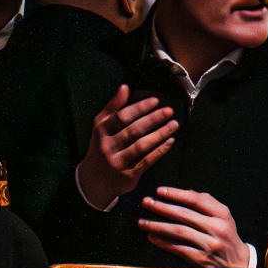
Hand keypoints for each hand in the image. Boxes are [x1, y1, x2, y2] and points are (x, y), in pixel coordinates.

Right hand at [72, 92, 182, 211]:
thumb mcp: (101, 126)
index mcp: (101, 132)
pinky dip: (160, 150)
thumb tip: (125, 87)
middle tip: (169, 111)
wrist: (93, 180)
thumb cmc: (101, 147)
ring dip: (160, 134)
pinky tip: (170, 141)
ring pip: (142, 146)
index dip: (140, 108)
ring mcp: (117, 163)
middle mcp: (107, 147)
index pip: (121, 117)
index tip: (156, 100)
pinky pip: (147, 161)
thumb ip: (113, 106)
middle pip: (133, 130)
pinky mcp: (128, 176)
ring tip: (174, 124)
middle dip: (153, 119)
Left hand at [140, 185, 252, 267]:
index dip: (176, 194)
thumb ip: (206, 203)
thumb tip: (183, 192)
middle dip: (162, 207)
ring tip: (142, 222)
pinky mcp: (202, 260)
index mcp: (222, 214)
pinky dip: (163, 242)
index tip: (160, 191)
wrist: (239, 264)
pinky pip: (178, 249)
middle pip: (185, 215)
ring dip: (158, 226)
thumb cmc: (226, 235)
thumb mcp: (223, 217)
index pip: (196, 200)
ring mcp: (209, 245)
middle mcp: (217, 228)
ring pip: (179, 232)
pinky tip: (152, 237)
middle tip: (146, 202)